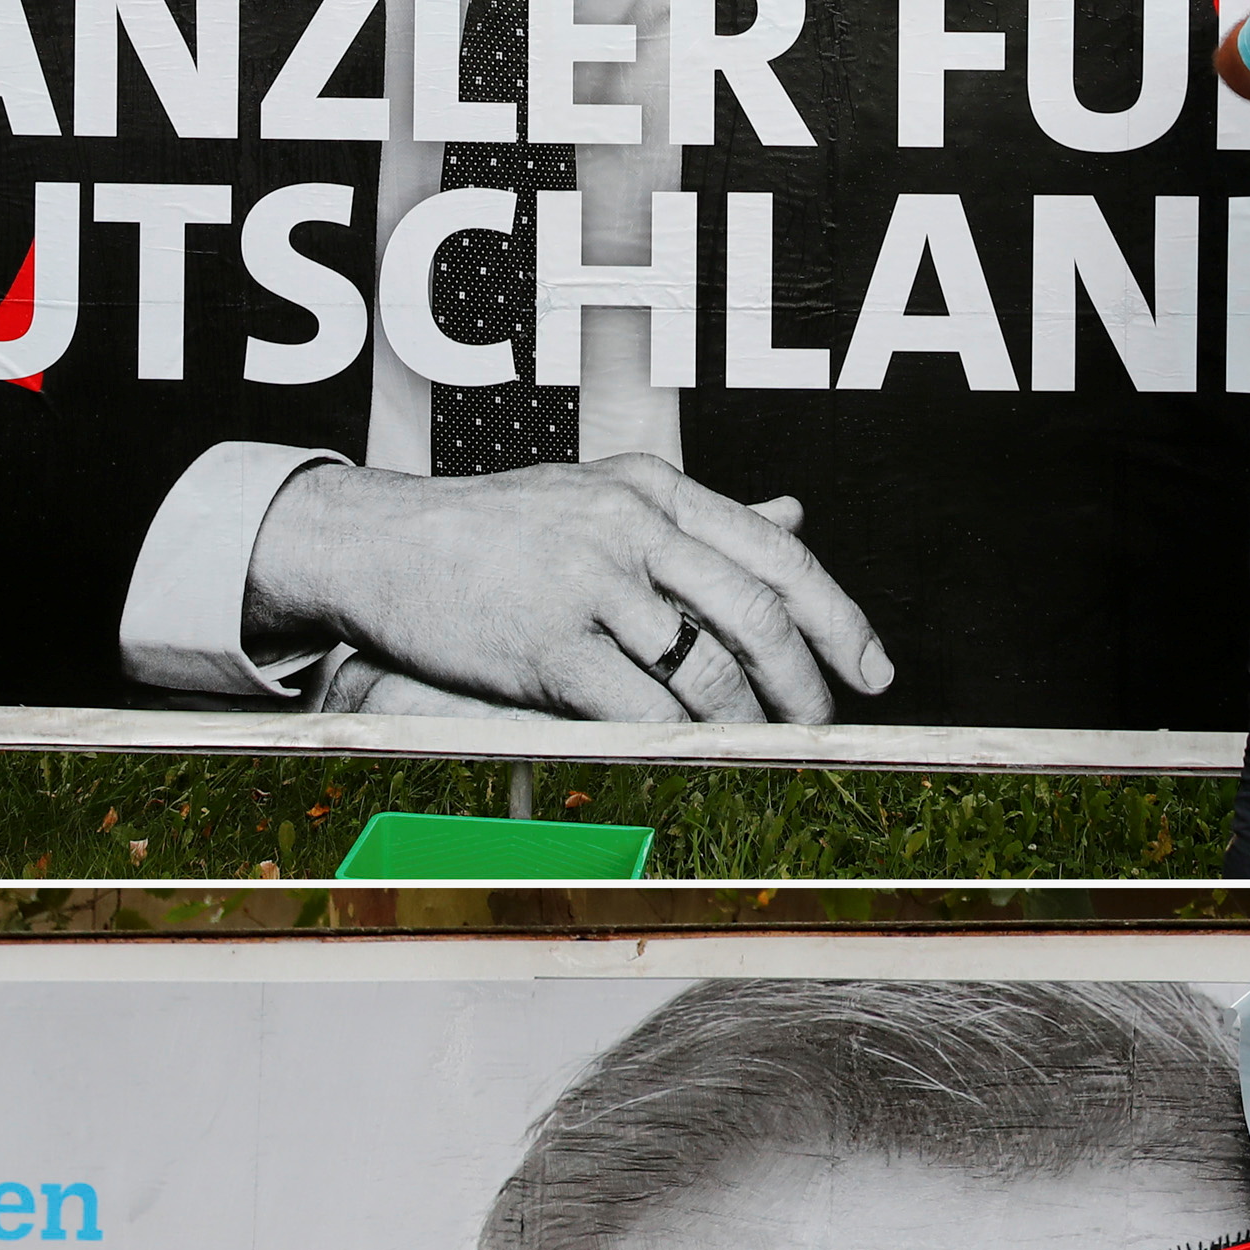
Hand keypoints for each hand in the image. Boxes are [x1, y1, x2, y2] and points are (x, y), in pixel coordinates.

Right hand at [243, 456, 896, 723]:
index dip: (839, 619)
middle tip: (821, 727)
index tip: (874, 671)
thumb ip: (691, 519)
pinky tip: (692, 762)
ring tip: (757, 751)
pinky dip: (678, 744)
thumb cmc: (486, 528)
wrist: (375, 544)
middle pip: (757, 615)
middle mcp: (629, 526)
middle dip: (804, 684)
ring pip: (706, 671)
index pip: (776, 555)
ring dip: (743, 725)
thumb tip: (792, 519)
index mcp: (652, 488)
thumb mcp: (596, 497)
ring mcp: (589, 583)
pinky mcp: (548, 644)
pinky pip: (641, 709)